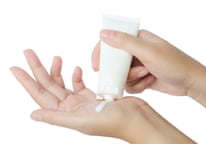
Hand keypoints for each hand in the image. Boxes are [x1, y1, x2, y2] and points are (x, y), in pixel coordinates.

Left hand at [11, 49, 194, 143]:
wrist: (138, 119)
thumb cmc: (115, 122)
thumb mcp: (82, 121)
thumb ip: (57, 118)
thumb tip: (33, 115)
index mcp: (67, 114)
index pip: (41, 95)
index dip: (27, 82)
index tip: (16, 68)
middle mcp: (72, 108)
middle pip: (49, 86)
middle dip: (39, 69)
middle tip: (30, 53)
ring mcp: (82, 102)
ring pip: (63, 83)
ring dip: (57, 70)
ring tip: (55, 57)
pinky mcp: (94, 96)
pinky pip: (79, 84)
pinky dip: (76, 76)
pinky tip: (75, 68)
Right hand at [92, 30, 200, 95]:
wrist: (190, 82)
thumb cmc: (174, 63)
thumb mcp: (148, 51)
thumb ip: (125, 42)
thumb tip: (103, 33)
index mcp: (137, 38)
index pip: (111, 41)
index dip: (101, 53)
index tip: (96, 66)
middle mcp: (136, 50)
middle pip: (115, 61)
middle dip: (123, 71)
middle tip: (134, 73)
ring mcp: (138, 64)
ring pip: (121, 75)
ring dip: (133, 78)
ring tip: (147, 75)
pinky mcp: (141, 76)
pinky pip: (129, 84)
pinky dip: (138, 86)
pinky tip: (149, 82)